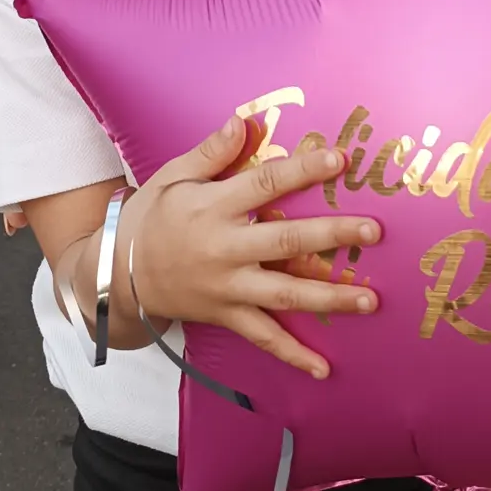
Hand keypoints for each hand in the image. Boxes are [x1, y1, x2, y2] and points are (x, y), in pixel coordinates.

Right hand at [123, 114, 381, 378]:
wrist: (118, 273)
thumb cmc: (152, 216)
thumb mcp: (173, 176)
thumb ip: (212, 152)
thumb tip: (244, 121)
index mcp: (215, 207)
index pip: (265, 184)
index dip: (302, 171)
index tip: (339, 160)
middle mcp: (225, 248)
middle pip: (286, 240)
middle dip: (332, 236)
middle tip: (373, 230)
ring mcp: (228, 286)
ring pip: (285, 293)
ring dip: (329, 297)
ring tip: (370, 299)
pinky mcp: (226, 315)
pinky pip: (263, 337)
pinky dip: (293, 355)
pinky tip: (324, 369)